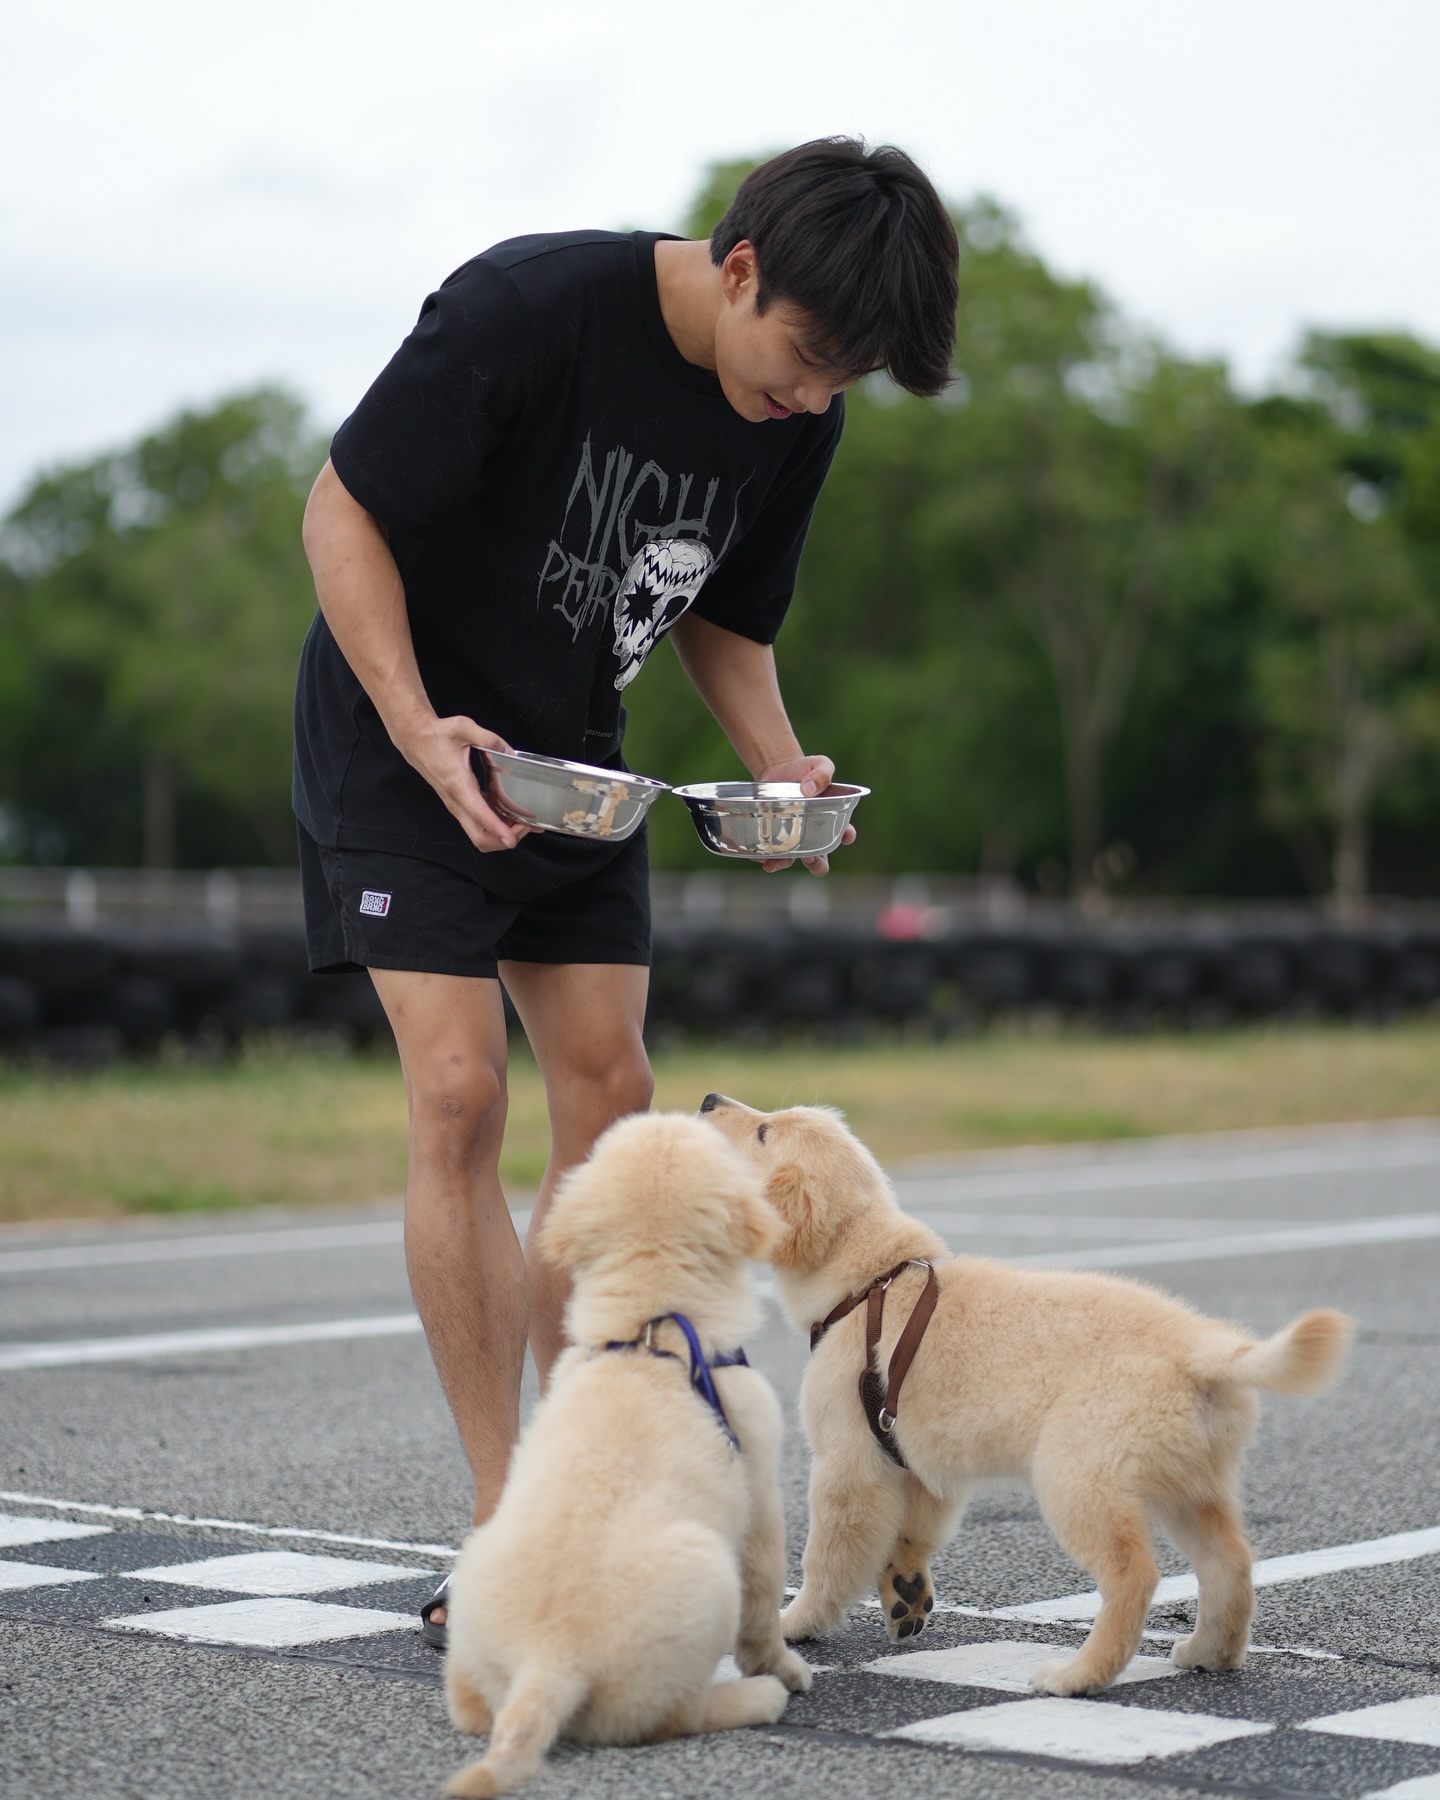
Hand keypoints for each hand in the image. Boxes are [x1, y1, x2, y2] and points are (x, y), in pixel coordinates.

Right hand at [396, 713, 532, 853]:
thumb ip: (489, 738)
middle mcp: (456, 801)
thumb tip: (509, 751)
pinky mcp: (459, 805)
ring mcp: (457, 806)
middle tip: (525, 826)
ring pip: (479, 835)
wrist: (415, 740)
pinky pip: (478, 825)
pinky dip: (495, 827)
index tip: (512, 839)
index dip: (498, 829)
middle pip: (480, 837)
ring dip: (501, 836)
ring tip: (523, 823)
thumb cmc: (435, 736)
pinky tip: (511, 817)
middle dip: (504, 839)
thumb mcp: (464, 728)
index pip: (479, 815)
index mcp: (458, 785)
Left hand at [755, 752, 857, 875]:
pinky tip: (757, 853)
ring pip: (791, 862)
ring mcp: (793, 839)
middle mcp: (813, 835)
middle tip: (808, 856)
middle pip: (820, 860)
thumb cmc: (805, 769)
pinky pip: (769, 854)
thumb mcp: (819, 764)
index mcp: (831, 819)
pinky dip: (763, 856)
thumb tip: (809, 789)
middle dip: (816, 863)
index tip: (845, 835)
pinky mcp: (774, 838)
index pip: (844, 833)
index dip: (846, 836)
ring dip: (783, 864)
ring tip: (773, 864)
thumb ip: (821, 773)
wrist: (778, 770)